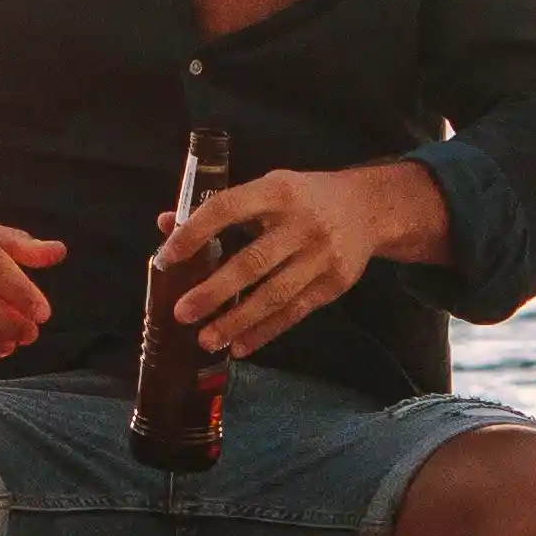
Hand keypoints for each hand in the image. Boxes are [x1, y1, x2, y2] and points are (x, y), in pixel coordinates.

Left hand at [152, 158, 436, 359]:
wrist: (370, 208)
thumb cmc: (305, 197)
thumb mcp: (268, 189)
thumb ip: (219, 207)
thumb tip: (166, 225)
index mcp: (278, 191)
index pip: (229, 209)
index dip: (197, 232)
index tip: (167, 256)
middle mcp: (301, 224)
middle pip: (253, 262)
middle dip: (214, 291)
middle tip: (182, 313)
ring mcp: (321, 256)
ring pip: (274, 295)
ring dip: (237, 321)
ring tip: (206, 340)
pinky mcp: (334, 283)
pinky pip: (294, 312)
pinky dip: (265, 332)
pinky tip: (240, 347)